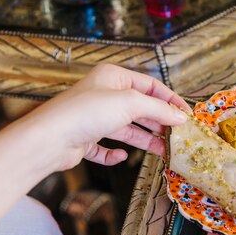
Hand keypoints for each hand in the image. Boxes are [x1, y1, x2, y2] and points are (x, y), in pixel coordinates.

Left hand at [18, 63, 190, 169]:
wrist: (49, 139)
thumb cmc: (87, 112)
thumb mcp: (131, 104)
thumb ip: (159, 110)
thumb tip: (180, 117)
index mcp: (114, 77)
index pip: (150, 86)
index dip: (170, 100)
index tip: (187, 115)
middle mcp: (103, 95)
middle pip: (140, 108)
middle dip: (159, 122)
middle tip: (178, 135)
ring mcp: (93, 118)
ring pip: (127, 129)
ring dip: (145, 140)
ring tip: (165, 151)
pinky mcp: (84, 139)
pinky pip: (105, 147)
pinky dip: (115, 153)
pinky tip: (122, 157)